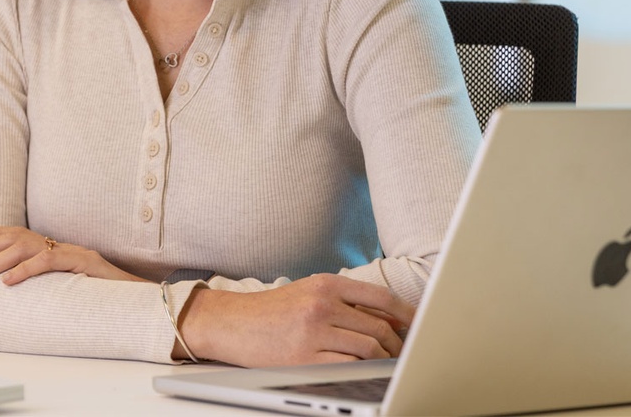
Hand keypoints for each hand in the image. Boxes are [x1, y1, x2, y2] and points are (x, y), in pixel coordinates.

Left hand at [0, 225, 146, 286]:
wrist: (136, 294)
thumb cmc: (102, 292)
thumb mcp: (67, 283)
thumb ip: (47, 276)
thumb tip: (18, 282)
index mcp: (56, 247)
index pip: (18, 233)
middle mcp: (61, 245)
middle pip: (15, 238)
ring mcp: (72, 252)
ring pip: (26, 250)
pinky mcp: (83, 262)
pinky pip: (49, 262)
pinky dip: (26, 270)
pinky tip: (8, 281)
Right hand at [177, 273, 414, 366]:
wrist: (235, 324)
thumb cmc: (275, 310)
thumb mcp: (310, 292)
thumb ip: (345, 300)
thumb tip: (388, 316)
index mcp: (326, 284)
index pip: (379, 296)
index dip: (405, 311)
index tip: (419, 322)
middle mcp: (322, 304)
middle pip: (377, 326)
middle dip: (396, 342)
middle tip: (403, 351)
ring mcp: (314, 332)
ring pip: (367, 347)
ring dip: (383, 358)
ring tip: (387, 363)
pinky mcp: (304, 358)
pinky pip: (348, 365)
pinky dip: (362, 369)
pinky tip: (364, 370)